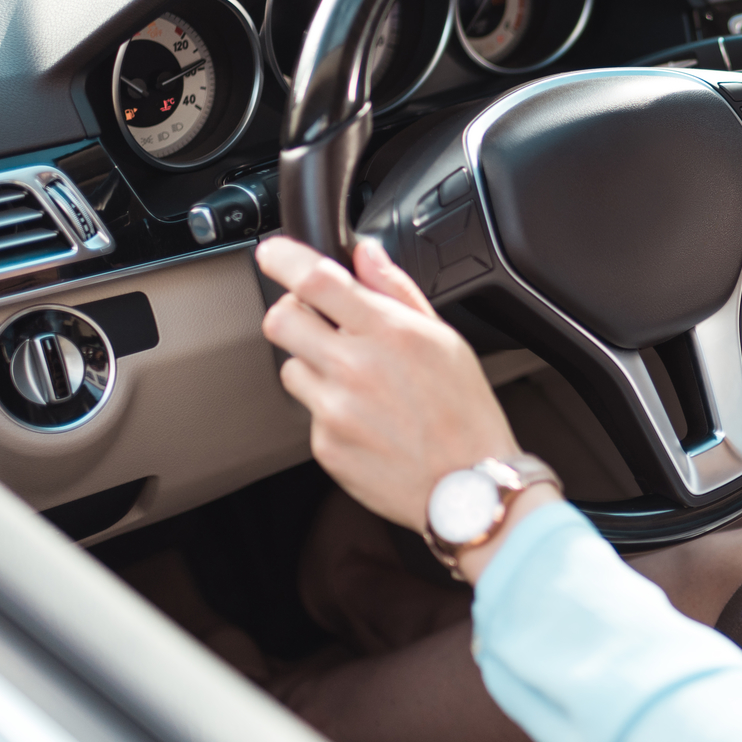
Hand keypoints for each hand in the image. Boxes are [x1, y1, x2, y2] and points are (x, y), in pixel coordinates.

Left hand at [257, 236, 539, 538]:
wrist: (468, 488)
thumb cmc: (466, 414)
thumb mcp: (446, 340)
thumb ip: (398, 291)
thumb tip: (366, 254)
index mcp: (389, 332)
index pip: (316, 280)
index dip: (284, 259)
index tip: (273, 253)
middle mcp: (355, 367)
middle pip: (282, 321)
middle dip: (293, 313)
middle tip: (317, 322)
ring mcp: (335, 409)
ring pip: (291, 368)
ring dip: (312, 365)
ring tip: (357, 382)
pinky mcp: (325, 445)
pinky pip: (309, 414)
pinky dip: (330, 410)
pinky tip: (367, 420)